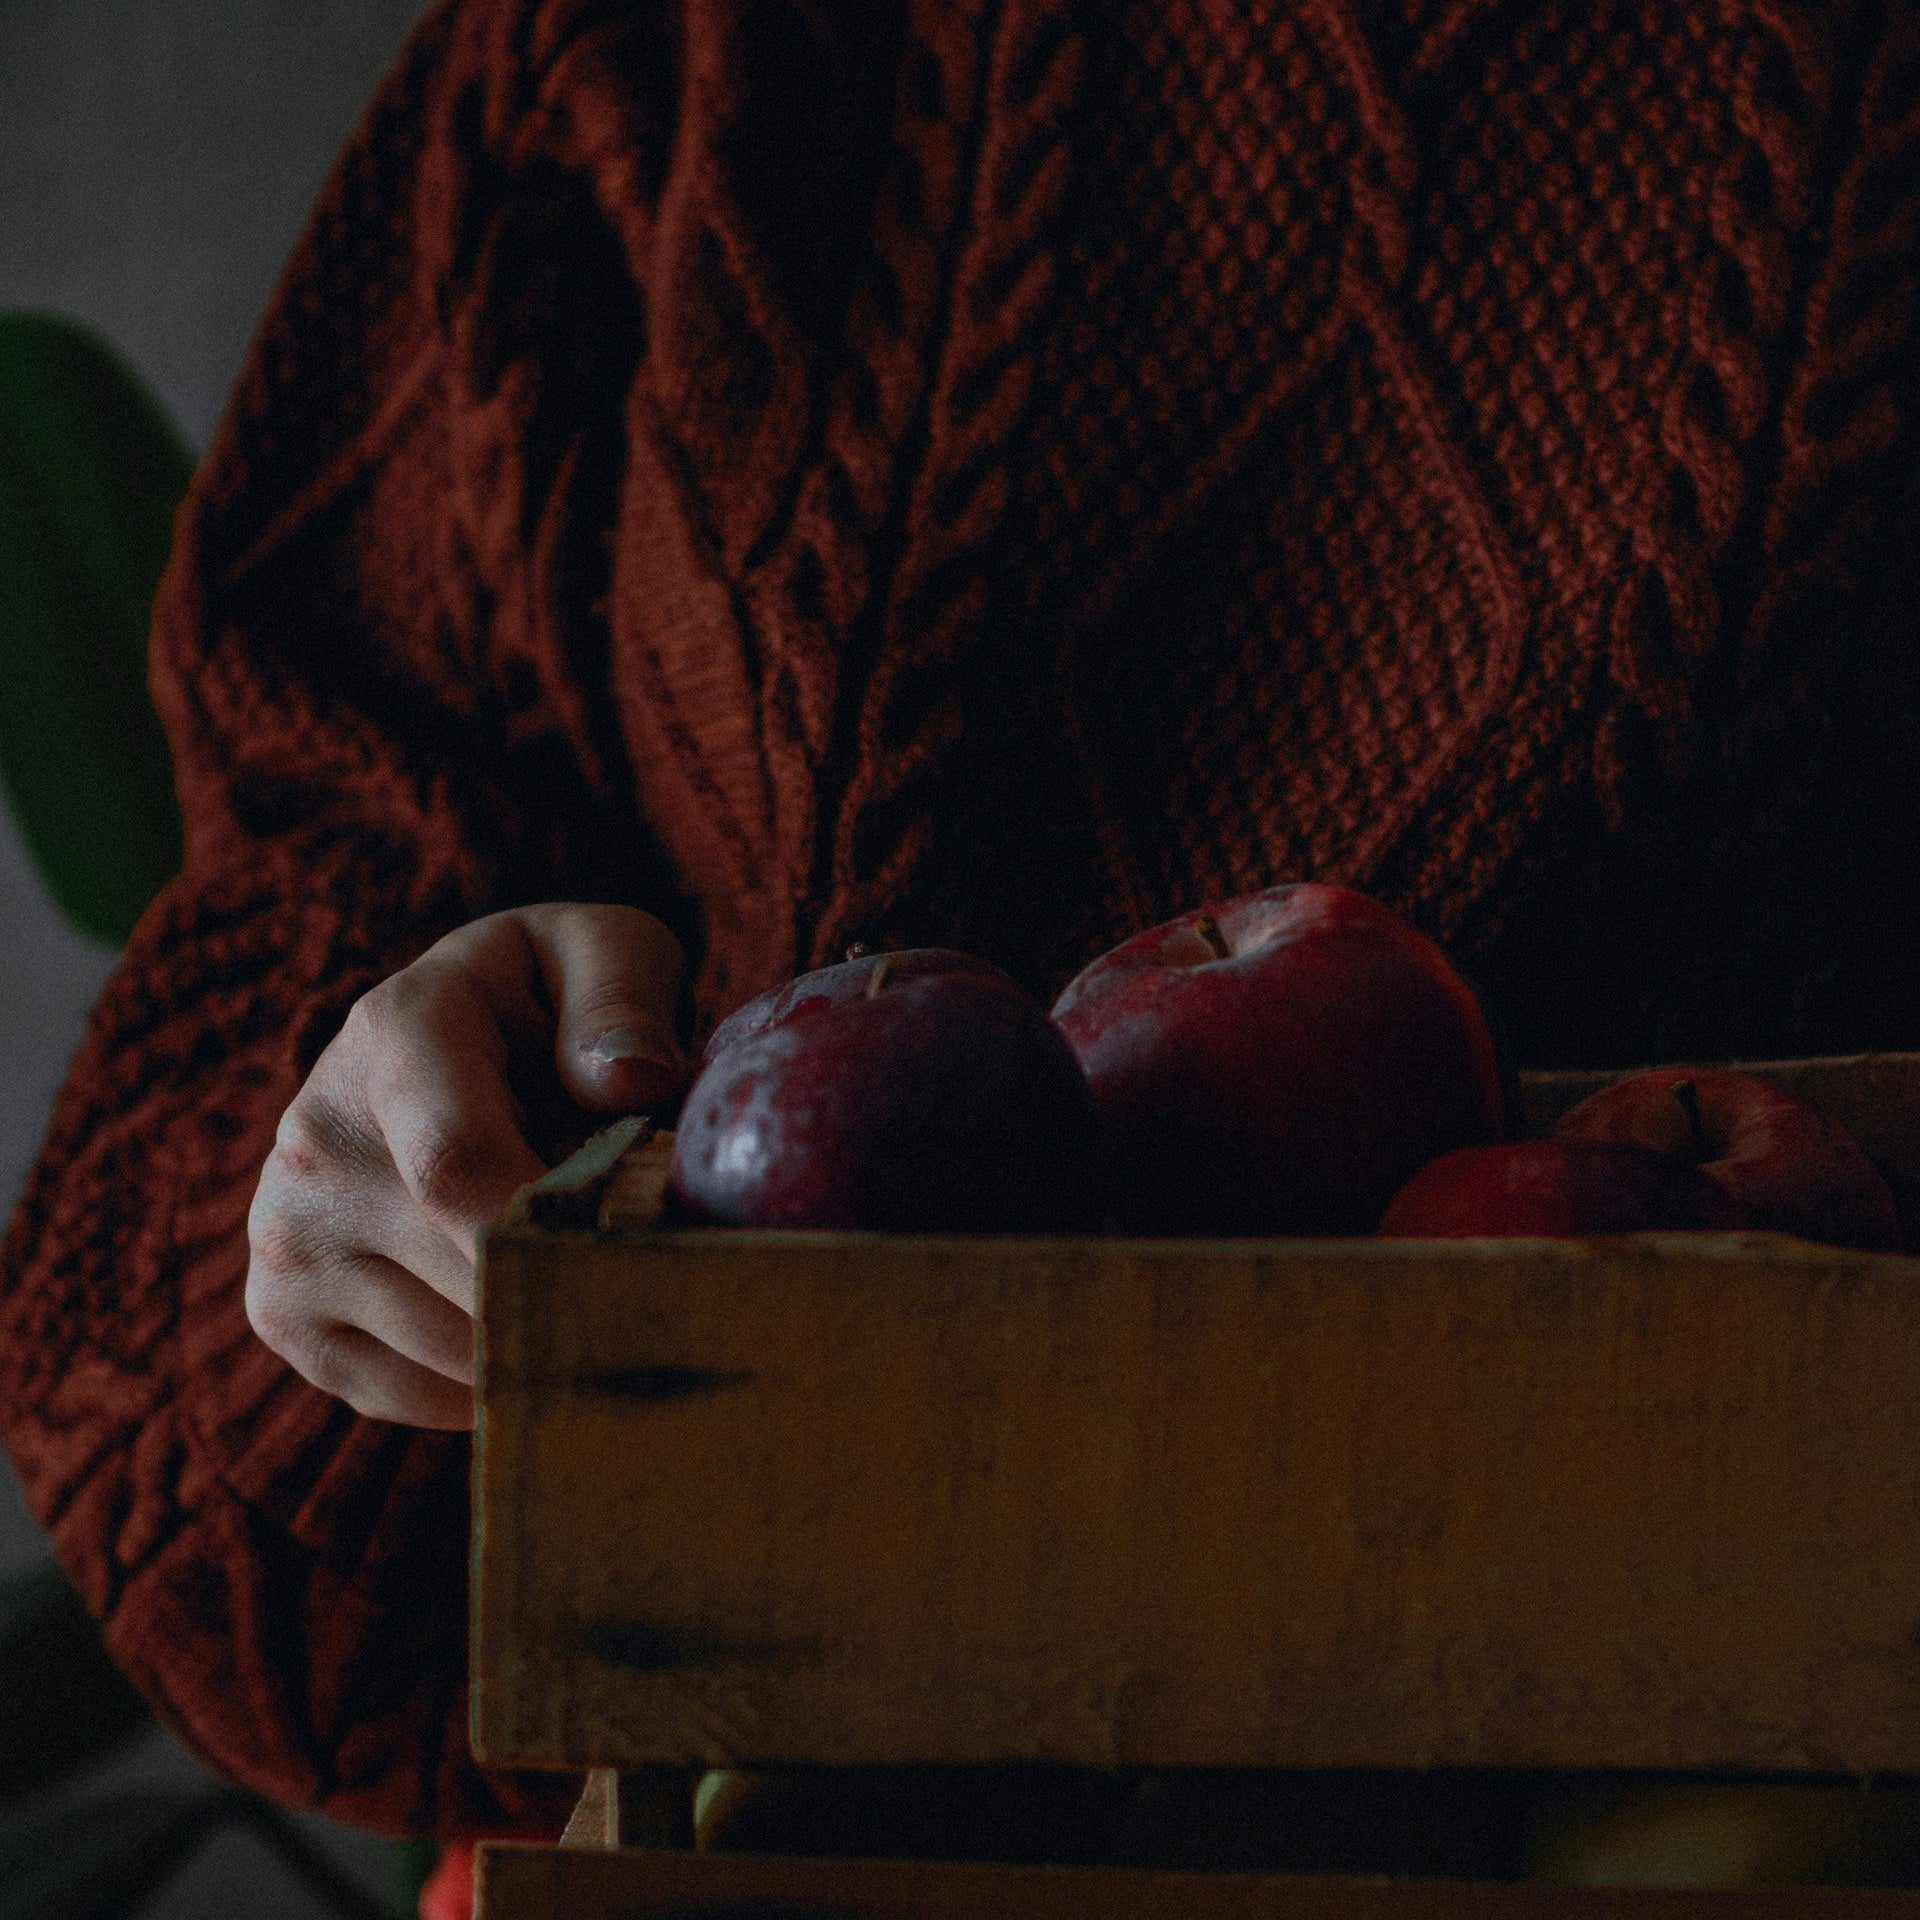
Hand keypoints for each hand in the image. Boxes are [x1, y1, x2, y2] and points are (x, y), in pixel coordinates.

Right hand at [246, 904, 687, 1428]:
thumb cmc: (555, 1001)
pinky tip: (533, 1318)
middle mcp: (314, 1135)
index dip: (557, 1235)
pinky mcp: (281, 1312)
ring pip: (449, 1349)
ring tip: (601, 1285)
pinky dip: (493, 1383)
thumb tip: (632, 1081)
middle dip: (585, 1291)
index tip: (652, 1259)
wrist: (450, 1041)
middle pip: (464, 1271)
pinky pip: (412, 1395)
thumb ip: (623, 998)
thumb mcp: (604, 952)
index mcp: (396, 1033)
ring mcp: (284, 1232)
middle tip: (671, 1292)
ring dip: (546, 1339)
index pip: (458, 1167)